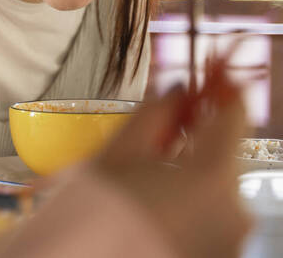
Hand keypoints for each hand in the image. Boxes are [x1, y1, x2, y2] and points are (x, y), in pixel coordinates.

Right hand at [92, 59, 251, 257]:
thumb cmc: (90, 215)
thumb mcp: (116, 153)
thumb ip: (155, 114)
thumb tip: (175, 91)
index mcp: (211, 177)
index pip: (233, 112)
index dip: (218, 91)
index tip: (207, 82)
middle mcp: (234, 212)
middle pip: (220, 158)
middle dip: (190, 146)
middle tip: (150, 145)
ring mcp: (230, 243)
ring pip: (215, 193)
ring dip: (187, 181)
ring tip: (140, 190)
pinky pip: (210, 224)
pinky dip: (187, 213)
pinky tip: (149, 215)